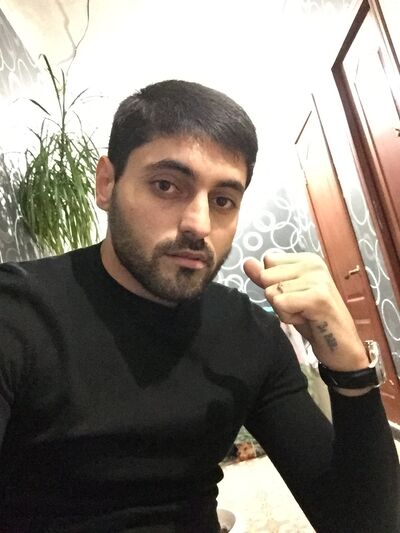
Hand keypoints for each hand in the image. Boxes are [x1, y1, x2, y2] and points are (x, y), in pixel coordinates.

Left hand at [243, 253, 368, 373]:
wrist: (341, 346)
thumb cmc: (312, 319)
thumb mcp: (285, 295)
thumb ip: (266, 278)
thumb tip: (247, 262)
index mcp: (307, 259)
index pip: (268, 261)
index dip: (273, 284)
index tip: (295, 297)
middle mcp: (313, 264)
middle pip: (266, 276)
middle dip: (276, 297)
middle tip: (299, 307)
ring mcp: (317, 279)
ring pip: (271, 291)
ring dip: (283, 310)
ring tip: (304, 313)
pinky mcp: (317, 297)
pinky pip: (280, 303)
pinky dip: (288, 317)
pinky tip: (307, 319)